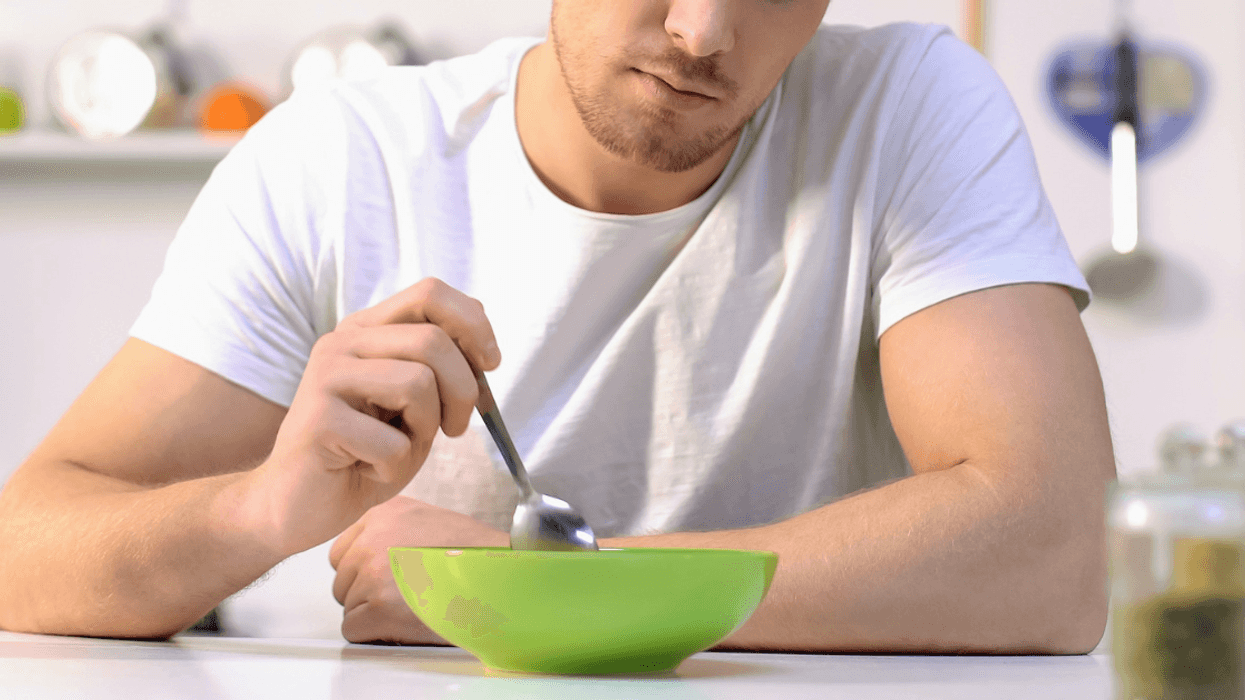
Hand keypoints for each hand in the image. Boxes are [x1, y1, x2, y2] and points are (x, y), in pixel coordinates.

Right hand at [241, 278, 501, 557]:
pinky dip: (395, 465)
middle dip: (463, 391)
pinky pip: (393, 440)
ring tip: (399, 447)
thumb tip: (485, 349)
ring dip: (426, 429)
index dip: (473, 324)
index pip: (430, 293)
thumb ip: (441, 370)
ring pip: (418, 383)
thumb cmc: (363, 455)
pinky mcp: (317, 419)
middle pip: (433, 340)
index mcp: (367, 330)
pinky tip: (368, 469)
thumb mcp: (415, 406)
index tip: (490, 364)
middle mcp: (342, 342)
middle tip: (453, 428)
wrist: (297, 506)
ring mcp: (325, 376)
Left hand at [329, 496, 508, 643]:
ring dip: (374, 613)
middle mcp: (373, 538)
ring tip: (414, 605)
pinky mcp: (378, 607)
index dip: (365, 570)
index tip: (390, 577)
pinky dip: (376, 633)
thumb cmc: (478, 555)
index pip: (344, 550)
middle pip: (342, 579)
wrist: (502, 579)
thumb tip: (374, 558)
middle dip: (367, 593)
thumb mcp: (431, 521)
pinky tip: (407, 622)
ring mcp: (373, 573)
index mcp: (385, 513)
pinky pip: (354, 629)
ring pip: (348, 605)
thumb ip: (395, 532)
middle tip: (406, 594)